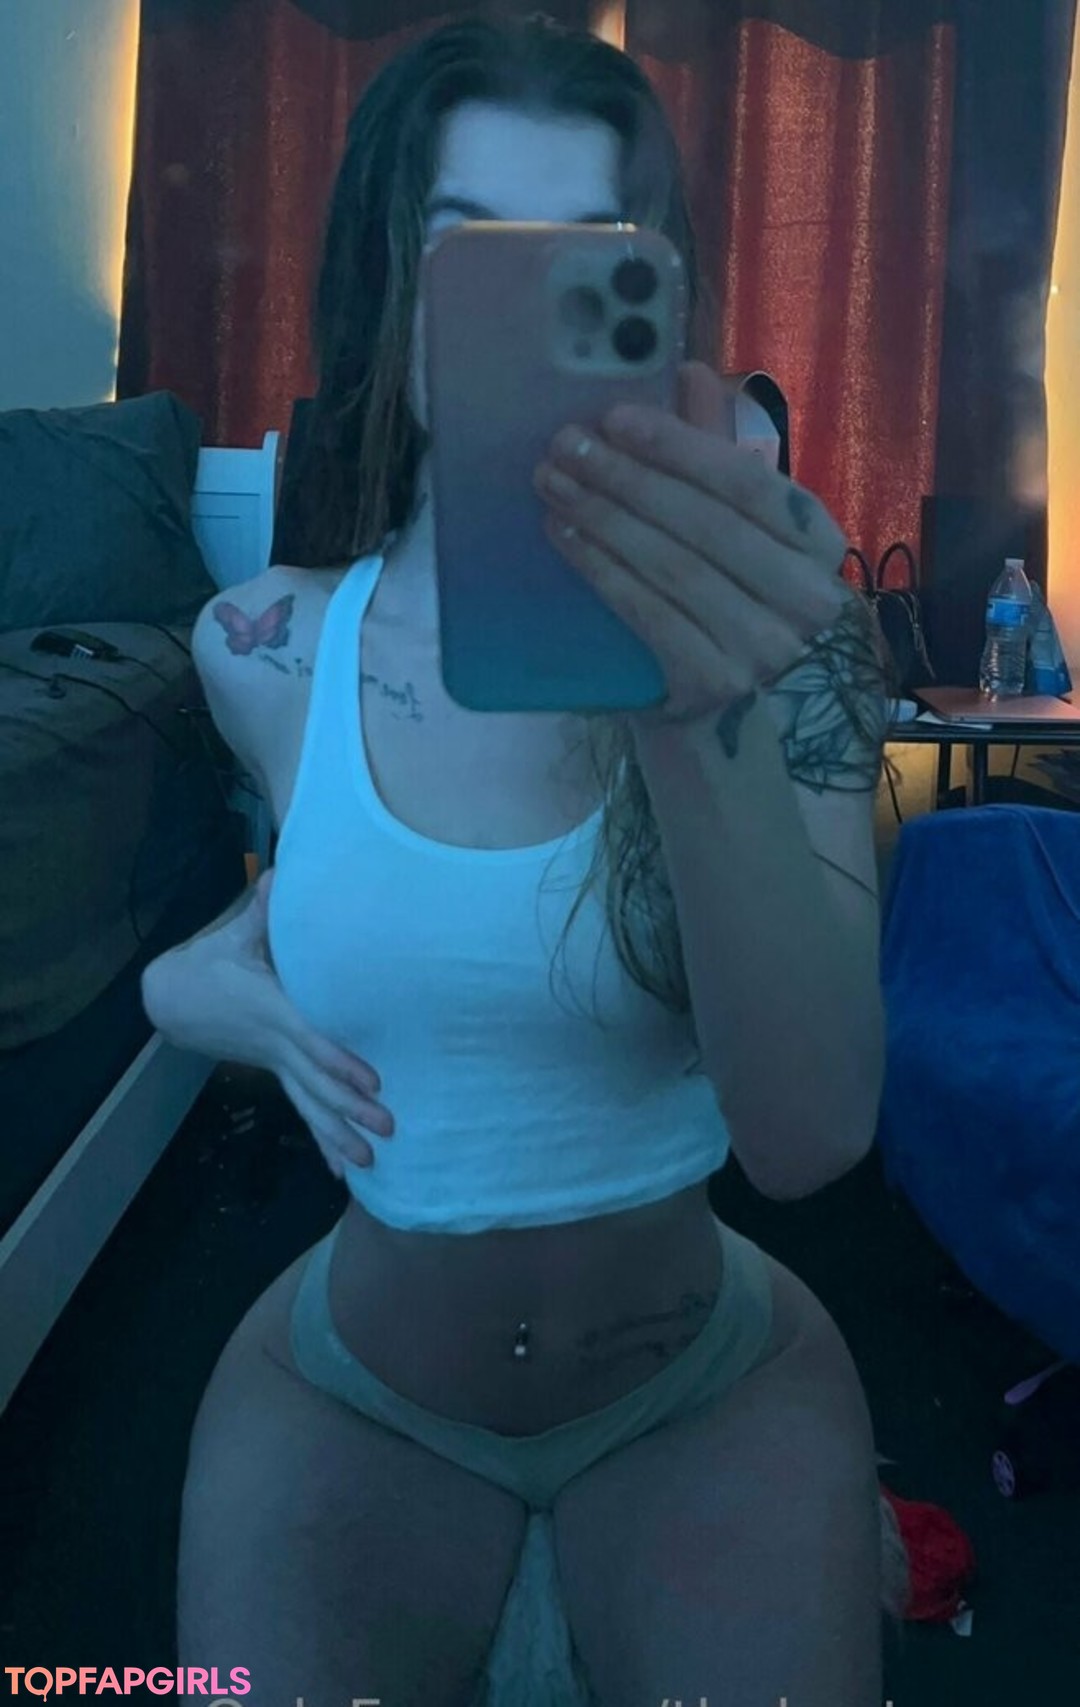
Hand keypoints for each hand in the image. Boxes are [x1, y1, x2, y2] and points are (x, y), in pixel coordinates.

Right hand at [145, 870, 393, 1179]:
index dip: (340, 1060)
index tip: (371, 1081)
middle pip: (317, 1083)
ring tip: (371, 1161)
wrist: (172, 999)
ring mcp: (276, 1063)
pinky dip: (322, 1138)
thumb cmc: (210, 962)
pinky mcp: (276, 1071)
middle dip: (352, 1108)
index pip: (312, 1040)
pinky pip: (302, 1109)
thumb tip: (281, 876)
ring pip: (310, 1105)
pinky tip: (341, 1168)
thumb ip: (263, 912)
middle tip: (388, 1128)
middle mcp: (276, 1045)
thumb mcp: (233, 935)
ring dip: (340, 1133)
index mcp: (272, 1011)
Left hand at [532, 361, 853, 726]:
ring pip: (672, 564)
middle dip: (626, 477)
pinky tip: (565, 538)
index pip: (749, 485)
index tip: (616, 417)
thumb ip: (722, 460)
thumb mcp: (741, 544)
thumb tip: (692, 373)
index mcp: (821, 550)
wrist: (735, 744)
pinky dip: (602, 570)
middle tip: (563, 446)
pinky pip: (648, 612)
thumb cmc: (736, 624)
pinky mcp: (716, 685)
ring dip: (603, 517)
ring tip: (552, 483)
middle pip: (705, 523)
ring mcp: (764, 647)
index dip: (680, 445)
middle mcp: (805, 600)